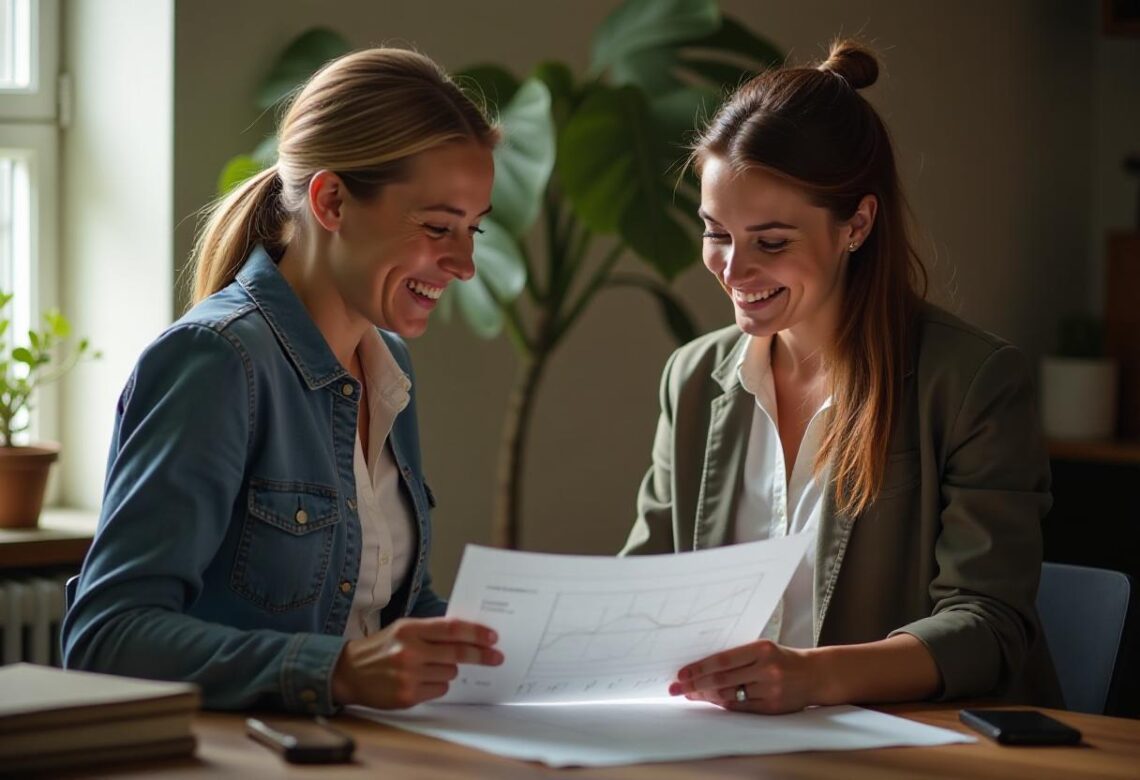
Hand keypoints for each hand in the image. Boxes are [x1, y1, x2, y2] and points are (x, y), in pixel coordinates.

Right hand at [331, 617, 502, 708]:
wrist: (349, 672)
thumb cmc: (381, 649)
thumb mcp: (403, 630)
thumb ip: (432, 631)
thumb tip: (467, 635)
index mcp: (410, 629)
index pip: (452, 629)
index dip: (476, 634)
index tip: (493, 638)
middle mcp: (410, 651)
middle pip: (457, 653)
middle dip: (480, 655)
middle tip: (496, 657)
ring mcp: (408, 676)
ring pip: (449, 673)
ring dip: (447, 670)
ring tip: (427, 667)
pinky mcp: (407, 696)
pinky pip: (439, 690)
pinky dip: (436, 685)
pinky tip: (419, 680)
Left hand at [668, 639, 822, 713]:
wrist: (814, 674)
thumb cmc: (782, 658)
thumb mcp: (762, 648)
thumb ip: (737, 656)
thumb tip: (702, 666)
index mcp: (762, 649)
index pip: (722, 660)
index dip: (699, 668)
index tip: (681, 673)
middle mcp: (766, 669)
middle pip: (722, 680)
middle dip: (695, 685)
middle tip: (677, 688)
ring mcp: (770, 690)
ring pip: (729, 695)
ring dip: (706, 696)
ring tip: (690, 694)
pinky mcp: (772, 707)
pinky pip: (740, 707)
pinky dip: (722, 704)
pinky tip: (710, 700)